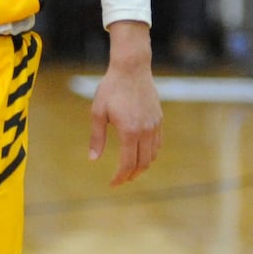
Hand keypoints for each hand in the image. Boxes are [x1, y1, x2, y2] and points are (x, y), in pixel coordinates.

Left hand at [90, 23, 161, 185]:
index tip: (112, 184)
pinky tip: (142, 154)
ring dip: (142, 166)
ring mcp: (155, 126)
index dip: (120, 177)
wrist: (132, 69)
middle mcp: (145, 132)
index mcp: (129, 131)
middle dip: (131, 175)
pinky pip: (158, 144)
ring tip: (130, 170)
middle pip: (142, 163)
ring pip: (152, 155)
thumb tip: (93, 159)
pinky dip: (150, 154)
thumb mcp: (97, 111)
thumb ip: (97, 137)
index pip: (127, 163)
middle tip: (121, 180)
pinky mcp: (159, 120)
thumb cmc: (111, 89)